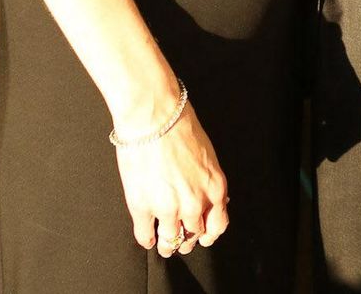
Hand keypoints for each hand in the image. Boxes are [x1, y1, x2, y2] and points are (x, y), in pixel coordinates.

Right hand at [114, 102, 228, 257]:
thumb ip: (207, 178)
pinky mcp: (142, 208)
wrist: (153, 115)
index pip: (218, 224)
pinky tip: (147, 236)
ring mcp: (168, 209)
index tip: (203, 235)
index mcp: (214, 187)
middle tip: (181, 239)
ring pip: (170, 241)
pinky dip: (147, 239)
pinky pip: (145, 236)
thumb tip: (206, 193)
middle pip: (194, 235)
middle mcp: (194, 203)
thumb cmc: (179, 123)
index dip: (209, 233)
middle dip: (187, 239)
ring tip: (163, 243)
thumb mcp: (206, 153)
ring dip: (167, 244)